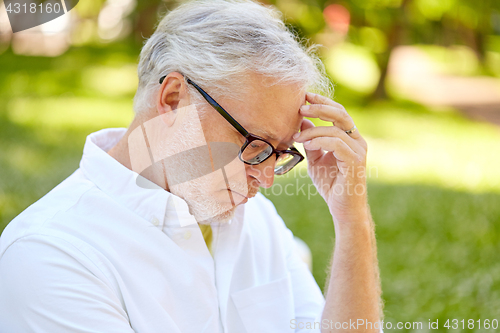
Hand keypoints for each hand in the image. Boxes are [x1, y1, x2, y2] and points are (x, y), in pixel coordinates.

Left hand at [293, 92, 368, 223]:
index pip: (338, 112)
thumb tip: (302, 121)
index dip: (322, 102)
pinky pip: (337, 143)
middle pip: (340, 113)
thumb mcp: (315, 159)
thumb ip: (311, 141)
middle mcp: (357, 140)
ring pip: (335, 129)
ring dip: (312, 131)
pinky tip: (307, 145)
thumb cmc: (331, 184)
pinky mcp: (355, 161)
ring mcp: (358, 150)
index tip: (304, 97)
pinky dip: (320, 141)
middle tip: (300, 107)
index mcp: (349, 137)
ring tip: (296, 137)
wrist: (342, 208)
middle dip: (319, 107)